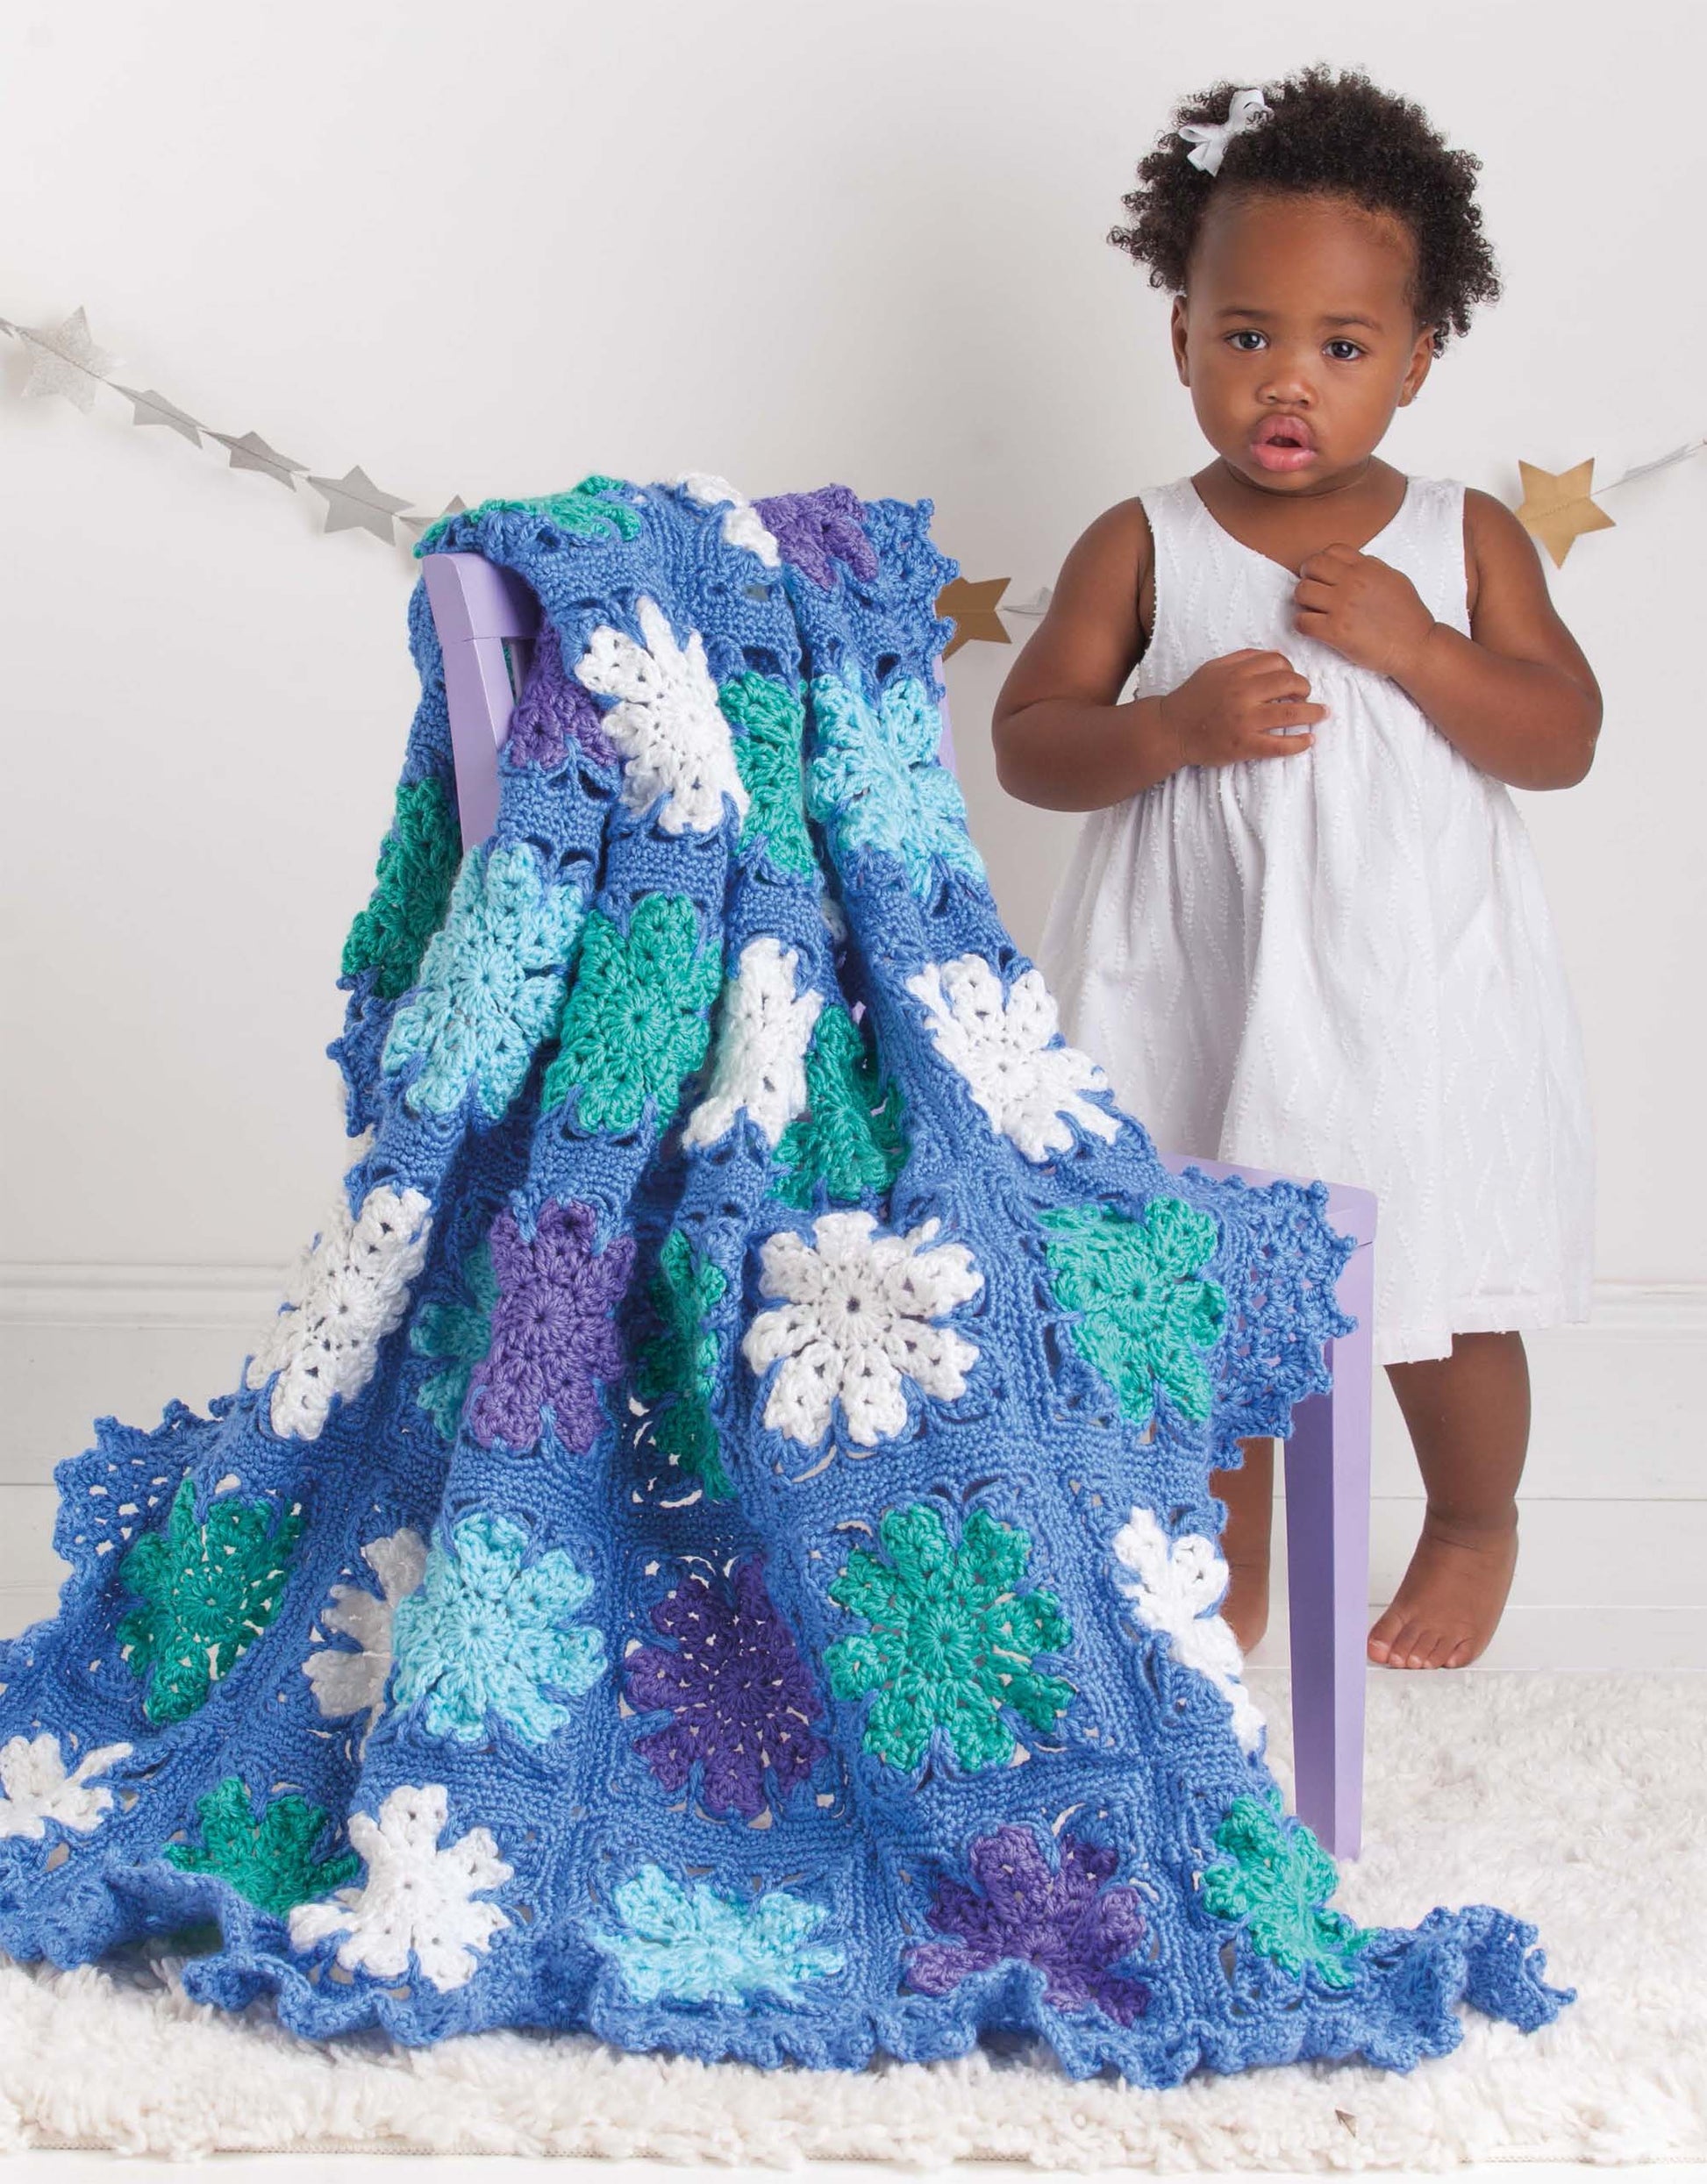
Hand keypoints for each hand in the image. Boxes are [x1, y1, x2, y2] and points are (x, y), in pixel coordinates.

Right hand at [1157, 649, 1326, 769]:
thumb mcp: (1213, 669)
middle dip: (1305, 688)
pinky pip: (1279, 745)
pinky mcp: (1244, 746)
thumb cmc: (1193, 698)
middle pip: (1290, 684)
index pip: (1278, 663)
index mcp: (1237, 673)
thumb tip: (1274, 655)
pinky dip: (1299, 743)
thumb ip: (1242, 659)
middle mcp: (1243, 694)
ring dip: (1313, 713)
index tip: (1292, 680)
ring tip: (1320, 714)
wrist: (1170, 729)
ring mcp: (1245, 722)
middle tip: (1307, 696)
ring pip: (1291, 714)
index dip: (1291, 669)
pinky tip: (1309, 740)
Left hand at [1293, 545, 1434, 678]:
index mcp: (1366, 568)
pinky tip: (1314, 628)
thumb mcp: (1393, 578)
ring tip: (1314, 611)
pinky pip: (1302, 621)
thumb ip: (1370, 568)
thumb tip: (1350, 564)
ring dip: (1303, 602)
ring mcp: (1342, 606)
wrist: (1415, 645)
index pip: (1330, 551)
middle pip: (1311, 566)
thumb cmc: (1407, 614)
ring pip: (1302, 592)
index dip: (1322, 562)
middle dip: (1308, 578)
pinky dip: (1303, 624)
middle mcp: (1352, 582)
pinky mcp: (1336, 631)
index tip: (1324, 576)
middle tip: (1314, 593)